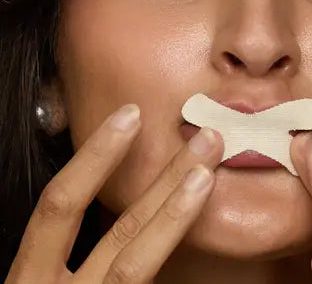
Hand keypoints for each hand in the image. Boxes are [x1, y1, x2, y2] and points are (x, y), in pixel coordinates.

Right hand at [5, 104, 223, 282]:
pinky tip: (201, 226)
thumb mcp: (40, 283)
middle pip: (117, 227)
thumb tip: (106, 206)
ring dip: (177, 214)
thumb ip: (65, 255)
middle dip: (163, 178)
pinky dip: (180, 265)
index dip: (96, 157)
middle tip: (206, 138)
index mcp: (30, 279)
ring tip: (208, 175)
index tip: (131, 117)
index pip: (61, 205)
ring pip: (136, 261)